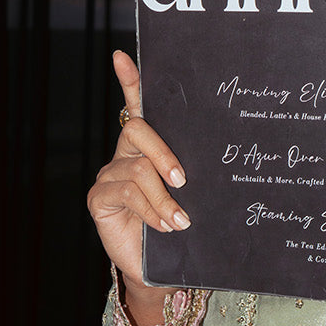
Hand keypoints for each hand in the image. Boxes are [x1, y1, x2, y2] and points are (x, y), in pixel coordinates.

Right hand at [86, 51, 188, 325]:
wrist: (165, 268)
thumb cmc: (186, 225)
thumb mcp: (195, 192)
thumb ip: (194, 168)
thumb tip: (224, 149)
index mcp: (150, 145)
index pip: (138, 105)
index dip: (132, 80)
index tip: (124, 56)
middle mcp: (126, 153)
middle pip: (138, 130)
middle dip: (164, 153)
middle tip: (184, 180)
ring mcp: (110, 174)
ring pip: (137, 168)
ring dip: (164, 197)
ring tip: (181, 221)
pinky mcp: (100, 197)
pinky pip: (127, 192)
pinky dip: (151, 210)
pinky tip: (166, 226)